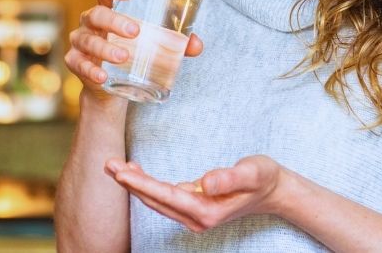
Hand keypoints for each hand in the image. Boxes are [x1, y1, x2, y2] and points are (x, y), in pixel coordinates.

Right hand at [65, 0, 203, 100]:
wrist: (112, 84)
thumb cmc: (134, 51)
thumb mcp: (153, 43)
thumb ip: (176, 42)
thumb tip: (197, 45)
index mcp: (109, 8)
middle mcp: (91, 21)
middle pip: (97, 14)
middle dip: (115, 21)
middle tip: (136, 31)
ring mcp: (81, 42)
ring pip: (88, 40)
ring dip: (105, 49)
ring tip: (124, 57)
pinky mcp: (76, 63)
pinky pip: (78, 64)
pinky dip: (90, 70)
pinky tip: (102, 76)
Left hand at [104, 155, 282, 232]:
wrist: (274, 190)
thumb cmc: (264, 178)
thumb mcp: (253, 172)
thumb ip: (230, 178)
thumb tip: (206, 182)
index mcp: (207, 210)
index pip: (166, 196)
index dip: (142, 184)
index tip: (121, 173)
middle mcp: (197, 218)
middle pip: (156, 200)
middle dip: (130, 183)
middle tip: (107, 164)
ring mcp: (194, 215)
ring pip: (157, 200)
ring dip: (135, 184)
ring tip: (114, 166)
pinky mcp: (193, 207)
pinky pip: (164, 197)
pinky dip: (147, 185)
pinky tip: (136, 172)